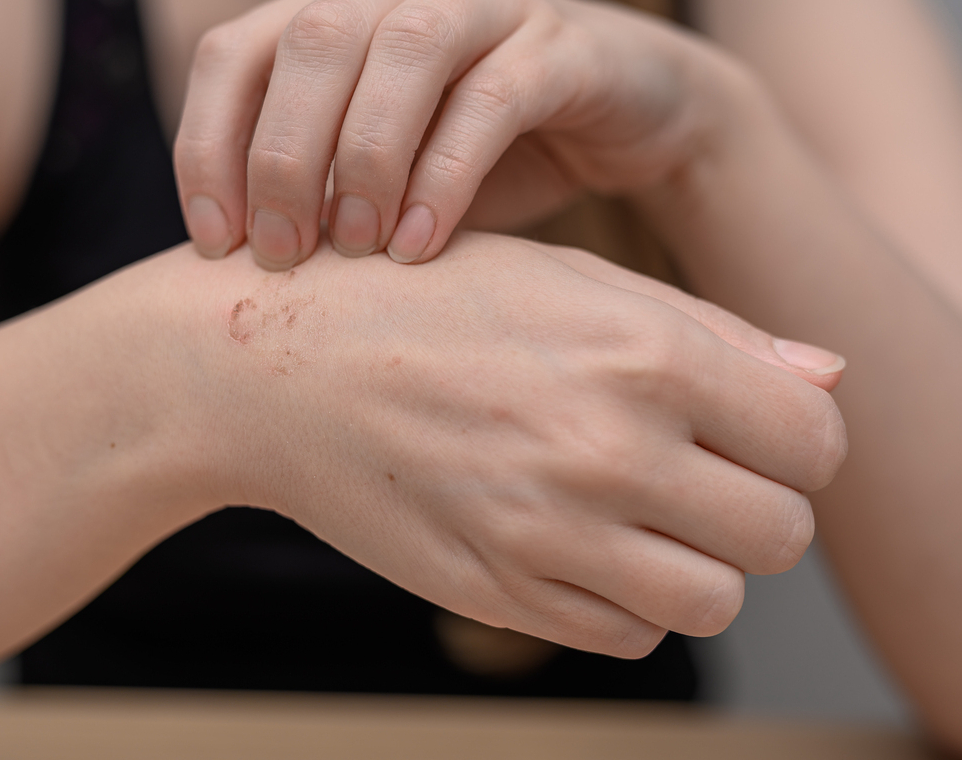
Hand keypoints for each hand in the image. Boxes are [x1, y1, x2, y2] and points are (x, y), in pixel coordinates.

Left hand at [174, 0, 734, 268]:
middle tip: (282, 255)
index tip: (217, 241)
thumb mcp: (376, 179)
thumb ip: (311, 195)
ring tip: (356, 248)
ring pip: (403, 48)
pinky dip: (447, 173)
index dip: (209, 143)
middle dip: (281, 156)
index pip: (236, 54)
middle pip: (309, 39)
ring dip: (364, 157)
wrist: (620, 126)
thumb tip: (231, 261)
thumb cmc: (474, 158)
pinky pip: (496, 96)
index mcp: (337, 18)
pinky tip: (421, 245)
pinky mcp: (560, 44)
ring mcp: (486, 5)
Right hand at [182, 232, 845, 654]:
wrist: (273, 368)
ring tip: (635, 511)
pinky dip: (623, 599)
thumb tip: (825, 379)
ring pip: (711, 602)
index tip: (753, 429)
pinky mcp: (499, 596)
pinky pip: (626, 636)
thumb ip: (710, 335)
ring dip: (695, 564)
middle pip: (779, 533)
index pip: (814, 439)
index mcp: (643, 354)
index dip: (795, 437)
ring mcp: (549, 537)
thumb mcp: (569, 280)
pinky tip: (574, 539)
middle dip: (754, 505)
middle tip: (693, 471)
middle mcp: (607, 452)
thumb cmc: (423, 305)